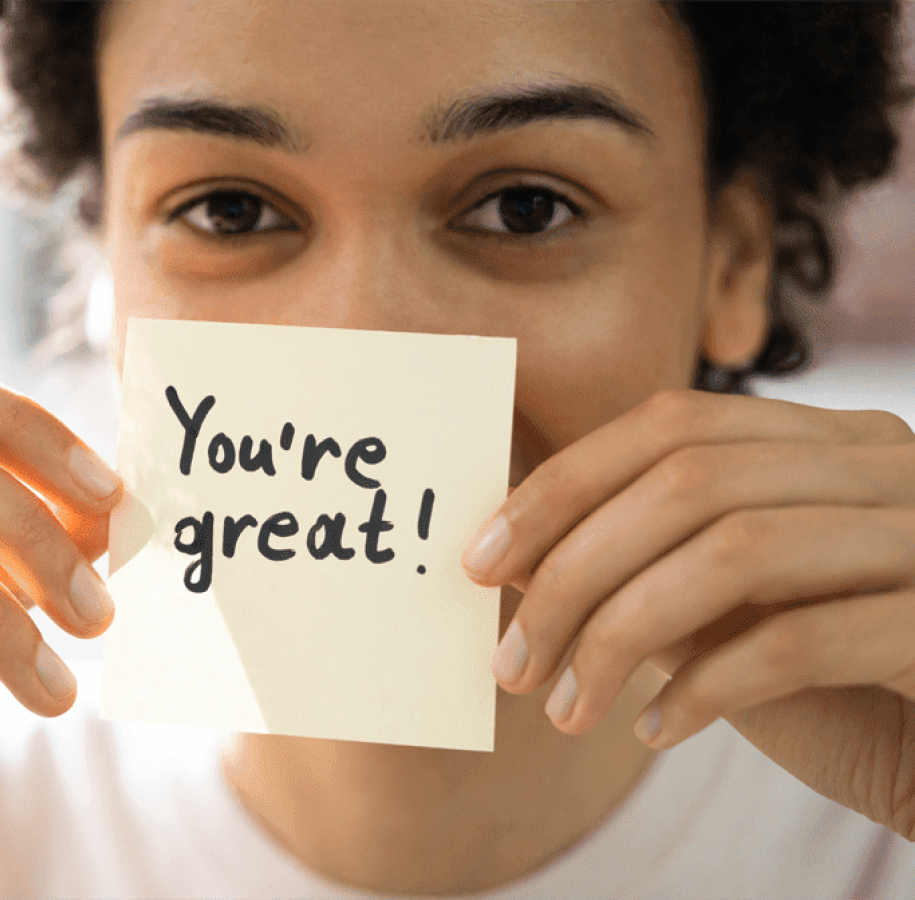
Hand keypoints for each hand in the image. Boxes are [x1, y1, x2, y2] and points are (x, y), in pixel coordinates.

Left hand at [463, 388, 914, 838]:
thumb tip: (512, 559)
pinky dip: (708, 688)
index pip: (671, 425)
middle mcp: (883, 465)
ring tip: (564, 708)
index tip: (483, 560)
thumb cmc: (839, 687)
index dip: (564, 486)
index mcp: (827, 443)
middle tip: (510, 660)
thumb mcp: (725, 616)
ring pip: (737, 550)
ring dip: (621, 635)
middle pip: (690, 482)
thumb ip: (642, 572)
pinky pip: (803, 641)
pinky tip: (654, 733)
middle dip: (575, 572)